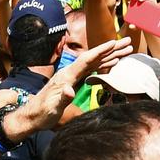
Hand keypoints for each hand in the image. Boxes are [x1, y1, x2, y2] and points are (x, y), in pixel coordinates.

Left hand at [8, 37, 131, 137]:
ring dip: (110, 55)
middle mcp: (69, 72)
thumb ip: (62, 99)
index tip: (113, 43)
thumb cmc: (42, 114)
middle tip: (127, 42)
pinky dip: (103, 65)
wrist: (32, 116)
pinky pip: (91, 70)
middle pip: (93, 57)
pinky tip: (112, 63)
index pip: (86, 60)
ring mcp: (71, 76)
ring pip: (94, 62)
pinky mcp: (72, 81)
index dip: (100, 51)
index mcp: (66, 76)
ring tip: (125, 50)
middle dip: (110, 49)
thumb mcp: (52, 109)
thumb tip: (70, 90)